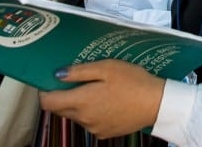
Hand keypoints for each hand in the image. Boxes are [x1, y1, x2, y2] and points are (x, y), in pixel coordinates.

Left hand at [39, 60, 163, 138]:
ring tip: (95, 89)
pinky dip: (91, 113)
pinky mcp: (105, 133)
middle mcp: (84, 118)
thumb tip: (57, 75)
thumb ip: (79, 72)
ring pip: (76, 116)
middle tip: (75, 81)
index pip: (48, 103)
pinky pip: (90, 122)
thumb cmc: (133, 81)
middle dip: (62, 96)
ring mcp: (94, 128)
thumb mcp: (106, 67)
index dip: (44, 92)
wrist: (156, 103)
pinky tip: (106, 102)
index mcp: (82, 101)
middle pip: (61, 110)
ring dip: (78, 105)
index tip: (49, 82)